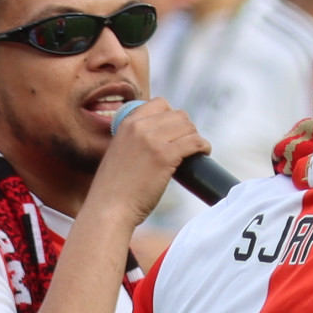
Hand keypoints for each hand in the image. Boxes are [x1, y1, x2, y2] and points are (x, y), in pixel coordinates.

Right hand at [88, 97, 209, 221]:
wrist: (109, 209)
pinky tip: (204, 153)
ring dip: (196, 138)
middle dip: (187, 128)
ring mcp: (152, 140)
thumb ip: (133, 140)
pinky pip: (194, 142)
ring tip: (197, 150)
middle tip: (188, 144)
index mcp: (127, 123)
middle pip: (178, 115)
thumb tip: (158, 139)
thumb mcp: (118, 152)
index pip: (160, 104)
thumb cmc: (114, 189)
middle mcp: (139, 127)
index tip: (176, 131)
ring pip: (188, 127)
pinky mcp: (165, 156)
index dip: (172, 116)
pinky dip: (203, 146)